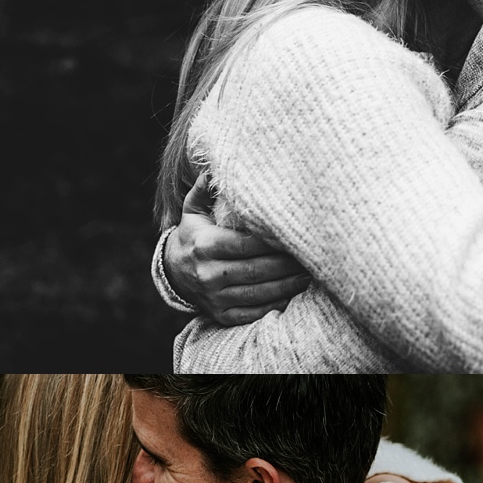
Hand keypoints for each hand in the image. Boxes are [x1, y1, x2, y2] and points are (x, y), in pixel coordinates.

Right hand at [163, 171, 309, 322]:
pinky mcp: (220, 315)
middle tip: (310, 256)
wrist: (172, 272)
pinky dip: (274, 306)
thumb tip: (213, 167)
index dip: (271, 241)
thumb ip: (204, 189)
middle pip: (256, 270)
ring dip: (286, 286)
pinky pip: (252, 314)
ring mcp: (214, 297)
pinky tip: (292, 294)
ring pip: (257, 293)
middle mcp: (208, 274)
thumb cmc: (193, 234)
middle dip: (286, 264)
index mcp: (205, 245)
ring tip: (308, 275)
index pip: (245, 244)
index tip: (293, 235)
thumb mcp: (192, 209)